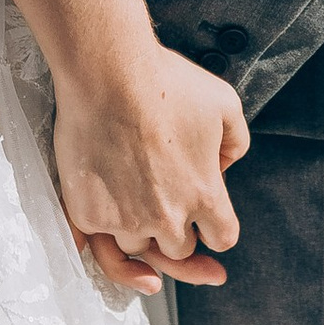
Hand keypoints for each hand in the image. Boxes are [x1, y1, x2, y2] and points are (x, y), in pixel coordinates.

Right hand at [55, 43, 248, 293]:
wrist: (107, 73)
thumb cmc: (166, 82)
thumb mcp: (224, 104)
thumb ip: (234, 143)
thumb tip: (223, 167)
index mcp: (205, 196)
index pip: (222, 239)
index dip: (214, 229)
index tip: (204, 221)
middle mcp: (167, 219)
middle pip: (178, 251)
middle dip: (175, 233)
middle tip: (166, 214)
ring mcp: (126, 220)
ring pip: (136, 248)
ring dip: (137, 232)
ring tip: (130, 209)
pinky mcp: (89, 214)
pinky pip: (95, 245)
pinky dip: (99, 238)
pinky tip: (101, 227)